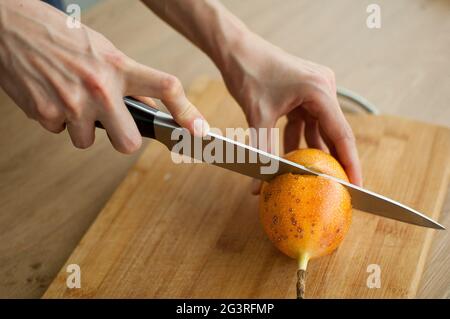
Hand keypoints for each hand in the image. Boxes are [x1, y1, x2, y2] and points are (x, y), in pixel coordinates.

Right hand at [0, 0, 207, 152]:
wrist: (10, 25)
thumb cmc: (59, 35)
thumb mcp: (103, 50)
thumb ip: (127, 79)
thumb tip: (148, 104)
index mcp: (119, 67)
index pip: (165, 88)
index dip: (187, 112)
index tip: (199, 131)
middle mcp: (99, 88)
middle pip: (129, 143)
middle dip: (123, 139)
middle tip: (112, 122)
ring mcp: (72, 103)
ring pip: (88, 141)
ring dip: (82, 126)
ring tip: (71, 98)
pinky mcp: (45, 114)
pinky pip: (60, 132)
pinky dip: (57, 119)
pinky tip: (52, 95)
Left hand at [219, 32, 362, 189]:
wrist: (236, 49)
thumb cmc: (248, 74)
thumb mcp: (258, 116)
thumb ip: (262, 152)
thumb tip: (258, 188)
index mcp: (320, 91)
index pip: (341, 134)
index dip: (350, 163)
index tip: (357, 186)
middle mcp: (323, 88)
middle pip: (332, 132)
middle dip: (331, 160)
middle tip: (335, 186)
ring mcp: (315, 89)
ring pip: (318, 128)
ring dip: (312, 150)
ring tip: (313, 176)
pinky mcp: (304, 92)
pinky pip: (306, 120)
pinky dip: (300, 137)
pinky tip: (293, 156)